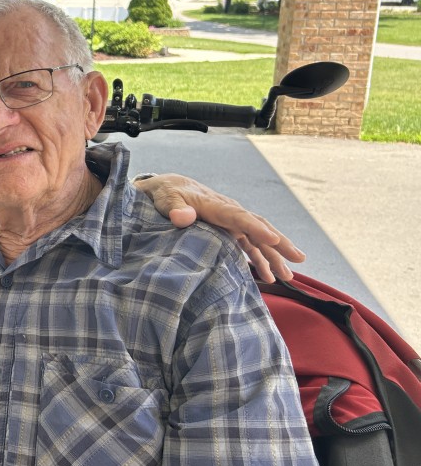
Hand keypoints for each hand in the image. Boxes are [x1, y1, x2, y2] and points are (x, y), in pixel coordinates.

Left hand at [135, 173, 303, 282]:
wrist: (168, 188)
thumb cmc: (166, 194)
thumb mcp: (166, 198)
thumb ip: (174, 207)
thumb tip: (182, 217)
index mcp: (214, 204)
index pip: (238, 217)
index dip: (256, 228)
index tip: (273, 239)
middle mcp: (228, 212)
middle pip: (258, 226)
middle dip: (278, 243)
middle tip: (298, 258)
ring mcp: (230, 222)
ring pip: (257, 238)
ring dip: (274, 256)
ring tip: (289, 276)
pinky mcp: (228, 230)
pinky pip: (248, 245)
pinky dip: (259, 259)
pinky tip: (269, 276)